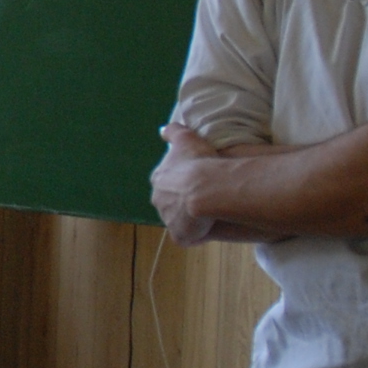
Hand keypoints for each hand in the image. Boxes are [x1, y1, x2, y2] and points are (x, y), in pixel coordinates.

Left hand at [151, 126, 221, 244]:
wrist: (206, 190)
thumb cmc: (197, 162)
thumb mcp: (186, 139)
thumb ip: (173, 132)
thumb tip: (163, 130)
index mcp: (159, 180)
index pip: (167, 182)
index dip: (181, 182)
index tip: (195, 180)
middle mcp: (158, 201)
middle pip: (170, 202)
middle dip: (183, 201)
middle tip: (203, 197)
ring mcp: (168, 220)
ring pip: (179, 220)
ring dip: (189, 218)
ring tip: (209, 214)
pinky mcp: (180, 236)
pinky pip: (188, 237)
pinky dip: (197, 234)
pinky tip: (209, 228)